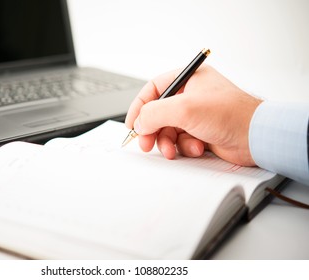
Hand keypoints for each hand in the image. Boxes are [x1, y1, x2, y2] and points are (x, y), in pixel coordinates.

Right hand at [125, 65, 261, 165]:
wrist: (257, 138)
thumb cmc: (231, 115)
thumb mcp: (184, 109)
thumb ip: (155, 113)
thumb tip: (139, 122)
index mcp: (188, 79)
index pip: (154, 89)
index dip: (140, 106)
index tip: (132, 124)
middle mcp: (191, 95)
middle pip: (159, 113)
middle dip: (153, 130)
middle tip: (146, 144)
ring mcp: (197, 115)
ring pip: (168, 129)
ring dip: (168, 142)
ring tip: (172, 150)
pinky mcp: (201, 132)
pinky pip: (181, 140)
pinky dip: (184, 147)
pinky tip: (195, 148)